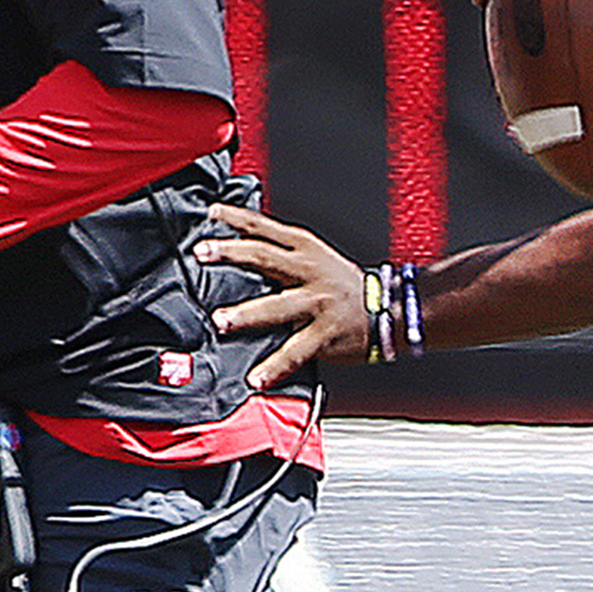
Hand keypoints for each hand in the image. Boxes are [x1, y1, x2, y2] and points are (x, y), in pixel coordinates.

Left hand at [195, 203, 368, 389]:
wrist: (389, 309)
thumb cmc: (345, 285)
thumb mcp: (317, 257)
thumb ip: (282, 253)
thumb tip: (241, 248)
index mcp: (306, 249)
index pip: (265, 227)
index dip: (237, 219)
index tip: (211, 214)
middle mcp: (309, 271)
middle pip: (264, 256)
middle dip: (231, 253)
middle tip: (203, 253)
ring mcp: (318, 302)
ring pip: (277, 306)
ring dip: (246, 313)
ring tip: (221, 320)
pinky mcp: (325, 333)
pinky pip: (296, 351)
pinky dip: (275, 367)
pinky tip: (257, 377)